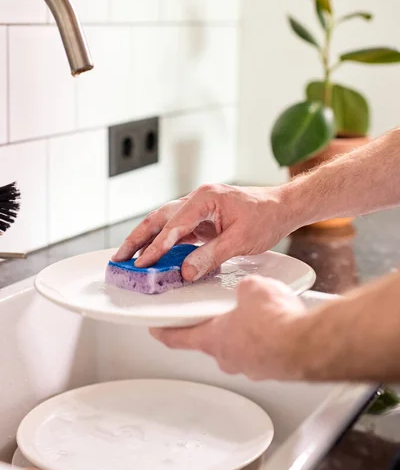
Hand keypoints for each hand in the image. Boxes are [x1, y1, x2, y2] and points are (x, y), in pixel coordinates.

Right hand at [113, 183, 294, 281]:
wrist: (282, 208)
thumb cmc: (266, 217)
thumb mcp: (240, 240)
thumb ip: (211, 255)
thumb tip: (186, 271)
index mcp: (206, 198)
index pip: (175, 224)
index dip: (157, 245)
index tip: (143, 262)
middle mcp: (198, 199)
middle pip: (160, 218)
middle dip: (138, 237)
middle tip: (120, 256)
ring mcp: (199, 208)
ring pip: (165, 222)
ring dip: (147, 238)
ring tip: (128, 256)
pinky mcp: (202, 218)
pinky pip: (177, 230)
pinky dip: (163, 242)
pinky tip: (153, 254)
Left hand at [151, 276, 306, 380]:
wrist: (306, 342)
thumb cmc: (275, 322)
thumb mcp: (251, 289)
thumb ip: (242, 289)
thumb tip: (247, 290)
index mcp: (214, 338)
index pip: (177, 337)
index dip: (164, 330)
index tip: (156, 328)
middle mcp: (229, 357)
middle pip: (211, 341)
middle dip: (216, 325)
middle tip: (222, 310)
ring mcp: (251, 367)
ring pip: (240, 348)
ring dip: (244, 333)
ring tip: (259, 314)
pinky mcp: (272, 369)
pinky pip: (262, 352)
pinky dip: (265, 340)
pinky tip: (276, 325)